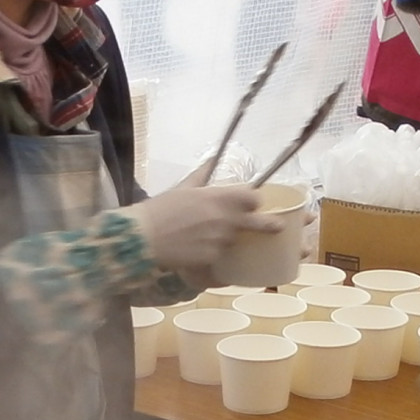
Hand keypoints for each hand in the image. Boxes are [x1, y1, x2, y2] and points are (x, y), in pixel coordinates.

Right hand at [130, 183, 273, 274]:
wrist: (142, 238)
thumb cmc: (159, 210)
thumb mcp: (182, 187)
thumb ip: (201, 175)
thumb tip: (210, 160)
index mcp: (217, 197)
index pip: (252, 198)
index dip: (253, 201)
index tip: (252, 204)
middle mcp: (224, 218)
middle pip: (259, 222)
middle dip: (269, 224)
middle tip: (277, 226)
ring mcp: (220, 240)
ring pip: (235, 240)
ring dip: (229, 239)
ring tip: (208, 238)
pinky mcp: (212, 258)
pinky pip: (221, 256)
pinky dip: (214, 254)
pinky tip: (199, 251)